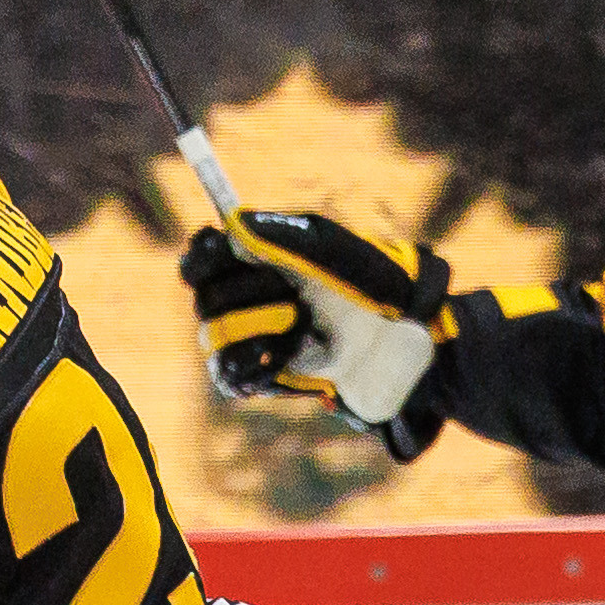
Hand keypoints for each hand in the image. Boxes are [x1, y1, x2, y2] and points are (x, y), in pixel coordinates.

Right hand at [183, 212, 447, 426]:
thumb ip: (282, 237)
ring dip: (254, 326)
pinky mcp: (262, 378)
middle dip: (246, 292)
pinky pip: (229, 375)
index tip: (223, 252)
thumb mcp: (333, 250)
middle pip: (204, 297)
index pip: (201, 258)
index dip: (204, 257)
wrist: (402, 340)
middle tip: (292, 294)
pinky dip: (253, 363)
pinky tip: (285, 354)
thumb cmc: (376, 284)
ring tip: (300, 322)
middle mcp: (247, 299)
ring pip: (213, 336)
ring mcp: (252, 340)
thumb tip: (233, 225)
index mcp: (258, 260)